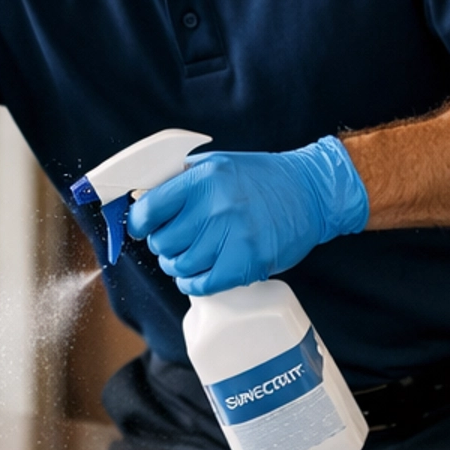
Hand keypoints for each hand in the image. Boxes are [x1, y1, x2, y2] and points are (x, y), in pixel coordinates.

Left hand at [127, 137, 367, 295]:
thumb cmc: (260, 179)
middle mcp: (216, 207)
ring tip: (194, 254)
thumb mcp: (216, 164)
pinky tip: (200, 273)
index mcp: (204, 178)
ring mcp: (233, 237)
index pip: (149, 209)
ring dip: (180, 265)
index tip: (141, 227)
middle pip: (162, 243)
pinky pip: (202, 284)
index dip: (137, 223)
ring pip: (179, 267)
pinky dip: (194, 283)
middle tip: (178, 240)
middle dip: (164, 244)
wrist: (311, 193)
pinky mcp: (247, 263)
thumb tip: (139, 199)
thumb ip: (179, 181)